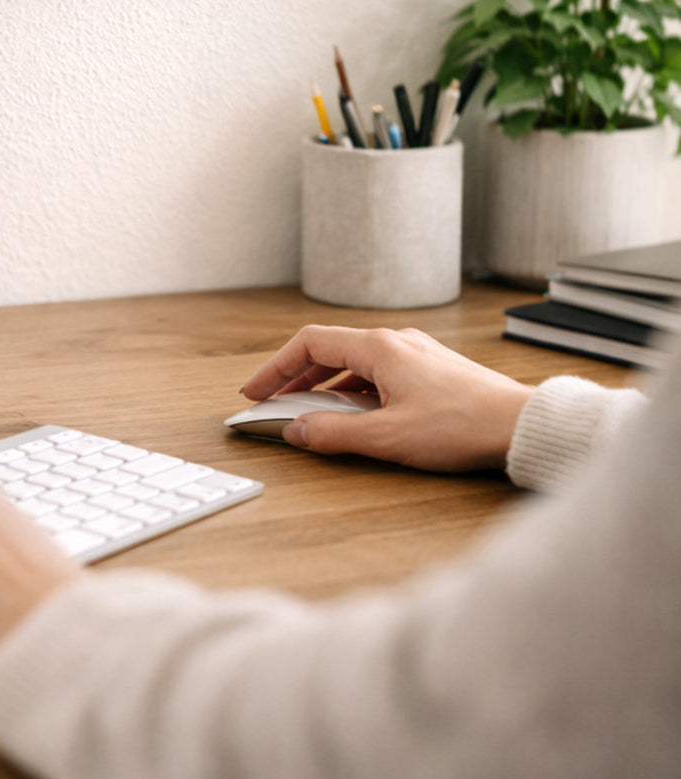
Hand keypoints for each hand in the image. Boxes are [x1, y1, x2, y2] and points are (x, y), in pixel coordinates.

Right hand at [239, 326, 532, 472]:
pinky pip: (377, 372)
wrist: (522, 425)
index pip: (309, 343)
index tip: (255, 390)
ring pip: (353, 362)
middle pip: (328, 350)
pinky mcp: (430, 370)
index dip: (275, 367)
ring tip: (308, 411)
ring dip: (324, 385)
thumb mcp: (387, 437)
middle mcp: (394, 341)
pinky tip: (354, 415)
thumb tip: (295, 431)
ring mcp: (415, 353)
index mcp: (378, 347)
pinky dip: (352, 390)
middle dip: (295, 377)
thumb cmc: (462, 426)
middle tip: (272, 401)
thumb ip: (333, 434)